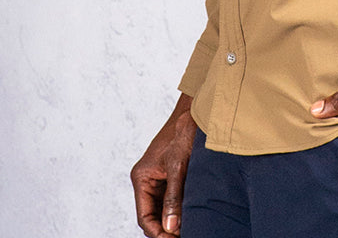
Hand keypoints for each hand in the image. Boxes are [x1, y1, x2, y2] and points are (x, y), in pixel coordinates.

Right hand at [131, 93, 197, 236]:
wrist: (195, 111)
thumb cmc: (183, 132)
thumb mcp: (178, 166)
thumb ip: (174, 197)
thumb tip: (171, 227)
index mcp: (141, 178)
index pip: (144, 217)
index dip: (158, 232)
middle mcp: (147, 180)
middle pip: (153, 215)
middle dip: (166, 228)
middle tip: (185, 235)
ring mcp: (159, 178)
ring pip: (164, 208)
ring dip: (174, 219)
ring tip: (190, 228)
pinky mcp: (171, 175)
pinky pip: (173, 198)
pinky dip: (181, 208)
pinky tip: (192, 214)